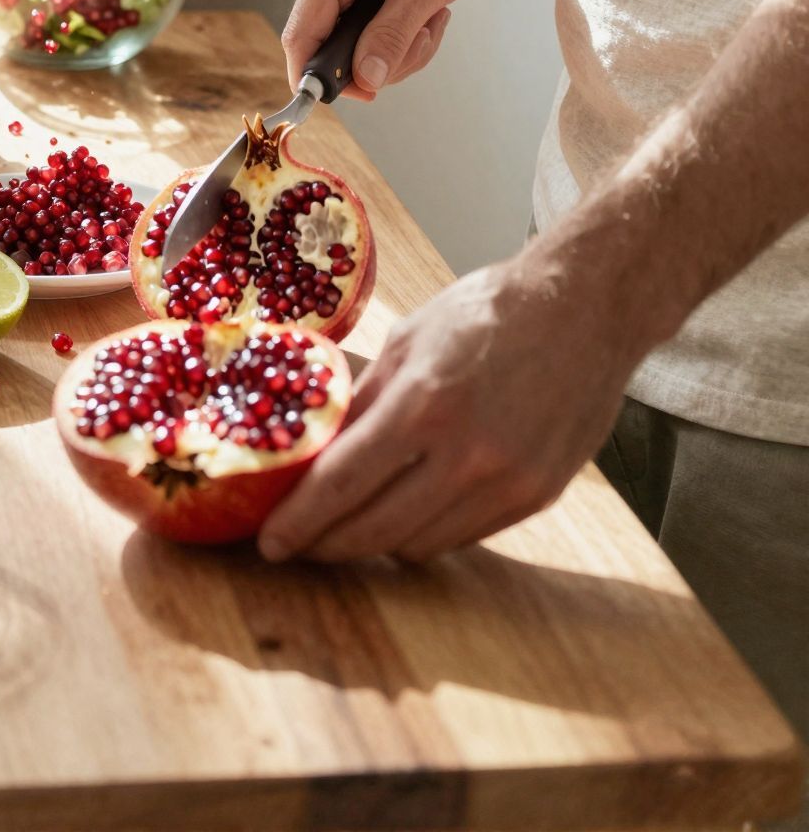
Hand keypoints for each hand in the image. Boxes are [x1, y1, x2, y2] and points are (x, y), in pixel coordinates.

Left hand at [258, 253, 635, 562]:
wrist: (584, 310)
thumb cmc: (488, 312)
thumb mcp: (409, 339)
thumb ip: (363, 398)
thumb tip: (314, 442)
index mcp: (425, 403)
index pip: (343, 483)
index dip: (299, 521)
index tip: (269, 543)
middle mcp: (468, 455)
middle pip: (375, 528)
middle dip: (326, 543)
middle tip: (297, 543)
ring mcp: (507, 484)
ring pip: (418, 544)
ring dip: (375, 542)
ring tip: (346, 527)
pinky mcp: (536, 498)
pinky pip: (462, 537)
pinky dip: (426, 532)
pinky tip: (406, 513)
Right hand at [282, 0, 492, 97]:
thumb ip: (392, 35)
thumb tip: (365, 79)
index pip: (300, 37)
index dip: (317, 78)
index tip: (359, 97)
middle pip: (331, 50)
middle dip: (382, 58)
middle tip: (423, 37)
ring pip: (354, 49)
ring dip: (399, 48)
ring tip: (430, 18)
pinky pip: (364, 36)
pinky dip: (398, 38)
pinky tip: (423, 15)